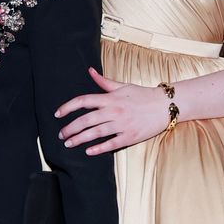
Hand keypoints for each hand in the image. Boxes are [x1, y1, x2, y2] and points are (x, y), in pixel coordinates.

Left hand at [56, 69, 171, 153]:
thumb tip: (90, 71)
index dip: (68, 107)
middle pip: (86, 120)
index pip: (83, 101)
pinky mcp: (130, 136)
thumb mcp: (123, 86)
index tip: (58, 114)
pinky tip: (88, 151)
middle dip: (70, 128)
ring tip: (69, 144)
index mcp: (110, 98)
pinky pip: (111, 144)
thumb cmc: (143, 95)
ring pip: (95, 133)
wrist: (165, 105)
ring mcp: (122, 125)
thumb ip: (104, 82)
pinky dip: (98, 148)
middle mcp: (114, 111)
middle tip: (61, 135)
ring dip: (79, 139)